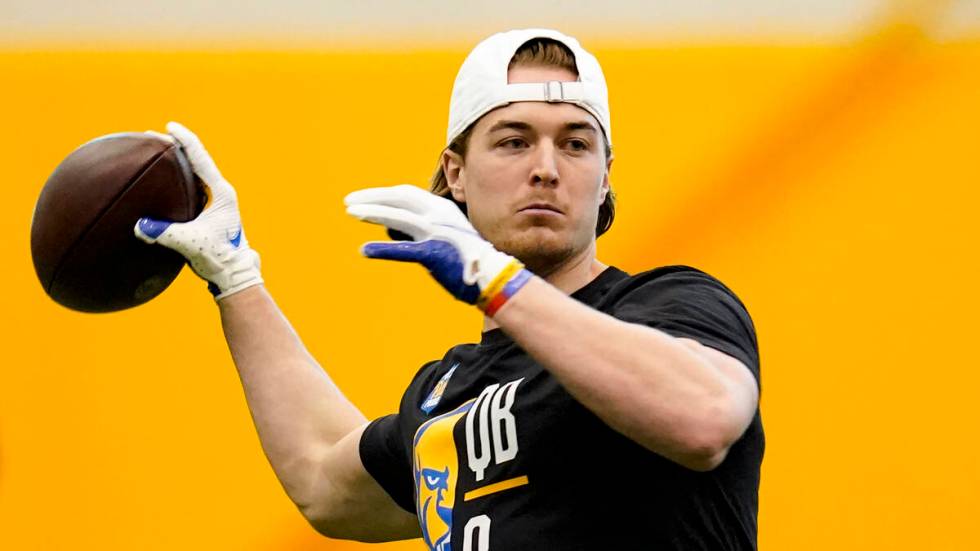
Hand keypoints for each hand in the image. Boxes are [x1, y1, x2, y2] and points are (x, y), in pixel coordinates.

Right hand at [134, 122, 262, 299]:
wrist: (233, 273)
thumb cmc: (218, 257)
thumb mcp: (190, 242)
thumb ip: (164, 233)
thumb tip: (139, 226)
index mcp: (222, 192)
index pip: (201, 158)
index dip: (185, 140)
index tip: (170, 126)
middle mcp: (220, 193)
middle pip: (197, 161)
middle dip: (176, 147)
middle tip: (153, 137)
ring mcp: (216, 202)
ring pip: (194, 174)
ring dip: (177, 163)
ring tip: (156, 153)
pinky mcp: (209, 212)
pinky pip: (191, 188)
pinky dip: (177, 180)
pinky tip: (162, 182)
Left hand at [344, 185, 530, 313]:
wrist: (492, 276)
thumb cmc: (466, 257)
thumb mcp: (445, 232)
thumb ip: (420, 227)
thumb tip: (392, 227)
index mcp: (441, 208)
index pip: (406, 193)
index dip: (382, 194)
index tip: (363, 196)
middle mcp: (438, 215)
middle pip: (398, 198)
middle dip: (371, 197)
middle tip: (348, 200)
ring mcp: (436, 233)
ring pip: (397, 217)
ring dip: (371, 213)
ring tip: (350, 212)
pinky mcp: (433, 254)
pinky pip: (403, 250)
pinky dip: (383, 250)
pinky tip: (365, 250)